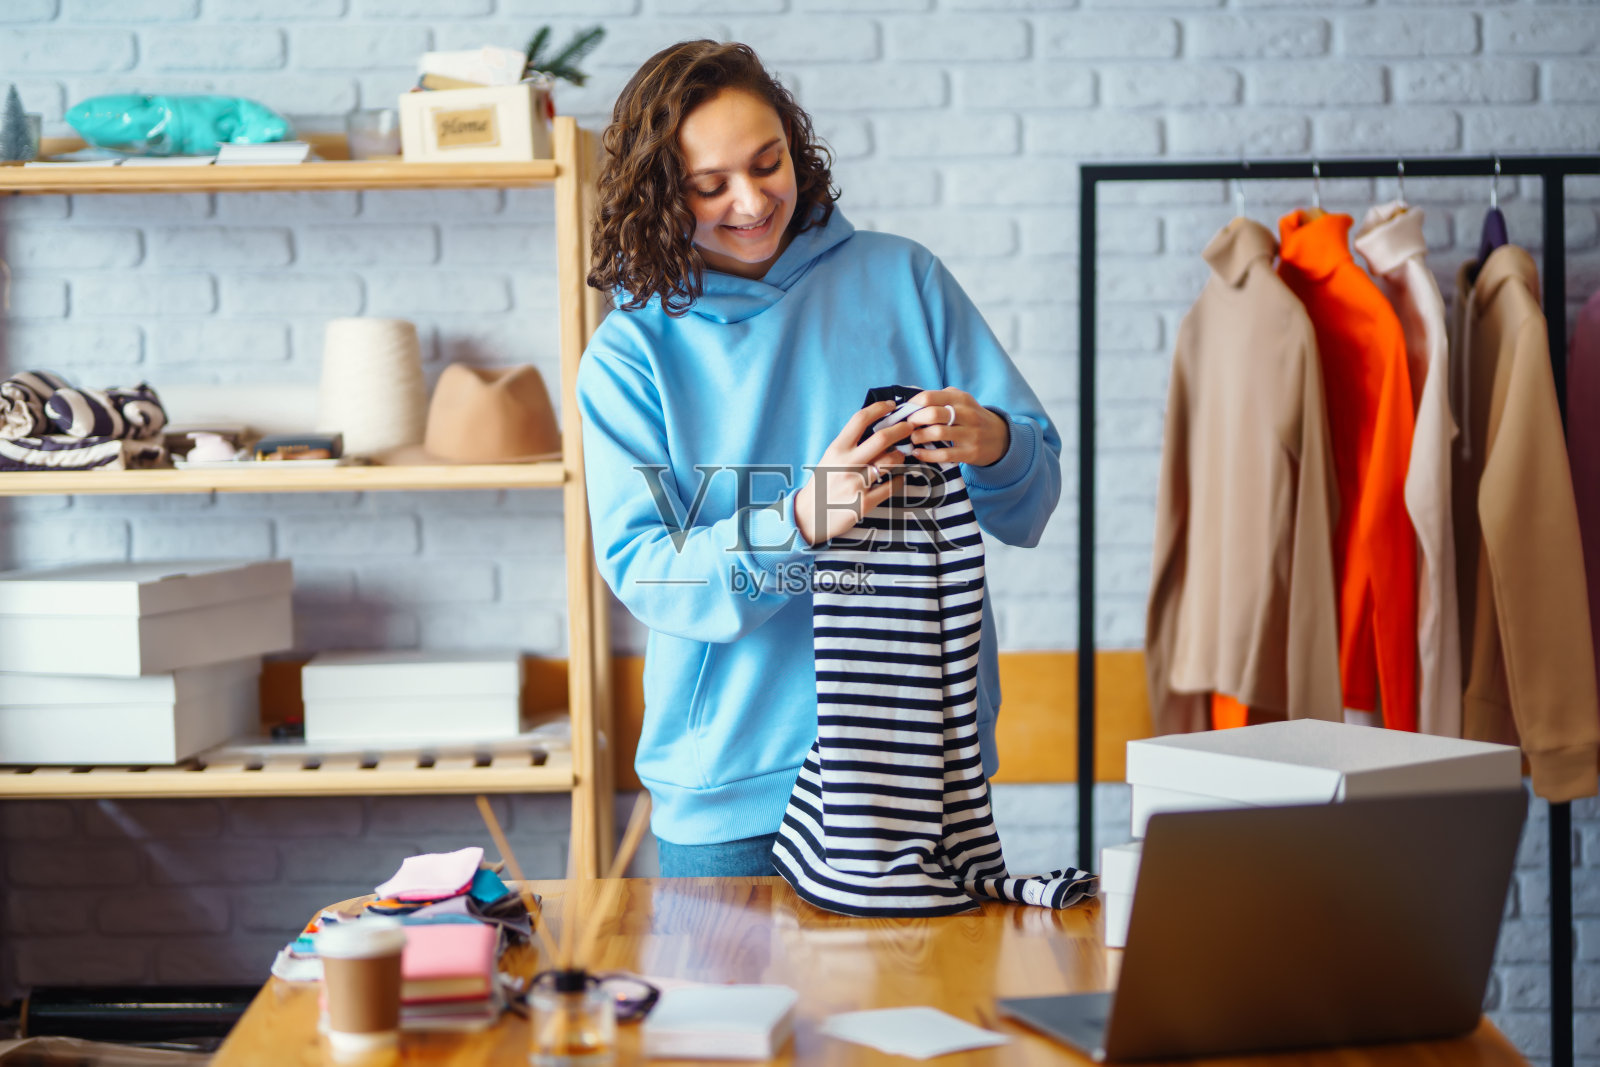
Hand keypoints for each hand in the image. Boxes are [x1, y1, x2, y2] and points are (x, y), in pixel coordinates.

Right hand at [793, 400, 915, 545]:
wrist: (809, 516)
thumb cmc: (822, 484)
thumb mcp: (830, 459)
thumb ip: (849, 446)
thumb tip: (875, 428)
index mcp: (837, 450)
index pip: (859, 419)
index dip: (878, 408)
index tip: (891, 405)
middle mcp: (846, 464)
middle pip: (881, 438)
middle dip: (901, 429)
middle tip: (910, 427)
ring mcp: (856, 484)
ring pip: (890, 461)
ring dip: (900, 455)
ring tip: (901, 455)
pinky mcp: (864, 503)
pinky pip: (891, 486)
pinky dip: (898, 479)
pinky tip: (898, 477)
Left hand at [904, 389, 1009, 466]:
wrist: (1000, 438)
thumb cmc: (971, 418)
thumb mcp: (962, 401)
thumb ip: (940, 397)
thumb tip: (912, 400)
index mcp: (961, 399)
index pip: (930, 397)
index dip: (912, 405)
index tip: (905, 412)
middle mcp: (967, 414)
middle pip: (933, 414)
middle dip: (914, 420)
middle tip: (907, 425)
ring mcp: (970, 434)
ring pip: (937, 433)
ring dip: (919, 437)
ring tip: (913, 438)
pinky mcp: (970, 453)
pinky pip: (944, 454)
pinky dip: (926, 454)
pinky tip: (918, 453)